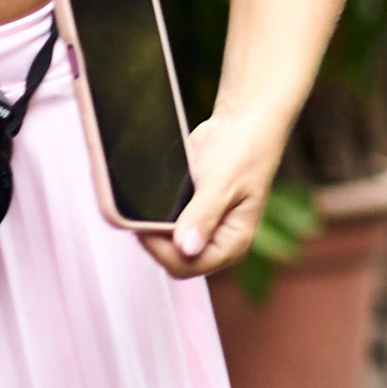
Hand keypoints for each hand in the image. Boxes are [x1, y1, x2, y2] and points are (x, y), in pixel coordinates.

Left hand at [142, 104, 283, 281]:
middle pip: (175, 260)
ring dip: (152, 230)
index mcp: (234, 243)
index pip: (190, 265)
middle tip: (141, 217)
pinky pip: (163, 225)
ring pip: (166, 245)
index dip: (163, 251)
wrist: (241, 122)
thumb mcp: (223, 183)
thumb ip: (202, 216)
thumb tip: (185, 248)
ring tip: (141, 210)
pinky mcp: (188, 213)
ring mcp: (202, 228)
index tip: (145, 228)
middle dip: (156, 243)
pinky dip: (153, 217)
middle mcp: (218, 241)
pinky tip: (148, 202)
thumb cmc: (245, 151)